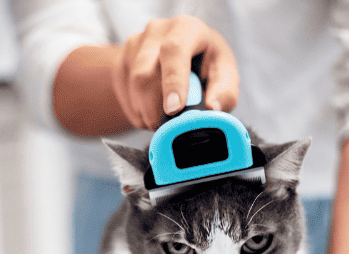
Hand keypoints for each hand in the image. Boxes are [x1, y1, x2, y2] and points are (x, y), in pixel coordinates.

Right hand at [111, 15, 238, 129]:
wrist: (183, 59)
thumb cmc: (208, 65)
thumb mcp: (225, 75)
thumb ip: (225, 92)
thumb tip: (213, 108)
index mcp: (187, 29)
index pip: (174, 51)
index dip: (172, 82)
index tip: (173, 109)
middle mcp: (158, 31)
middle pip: (145, 74)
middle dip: (154, 109)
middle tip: (167, 129)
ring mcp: (136, 45)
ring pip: (133, 87)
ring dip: (147, 114)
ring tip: (163, 122)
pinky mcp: (123, 61)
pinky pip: (125, 94)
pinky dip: (138, 113)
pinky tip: (152, 113)